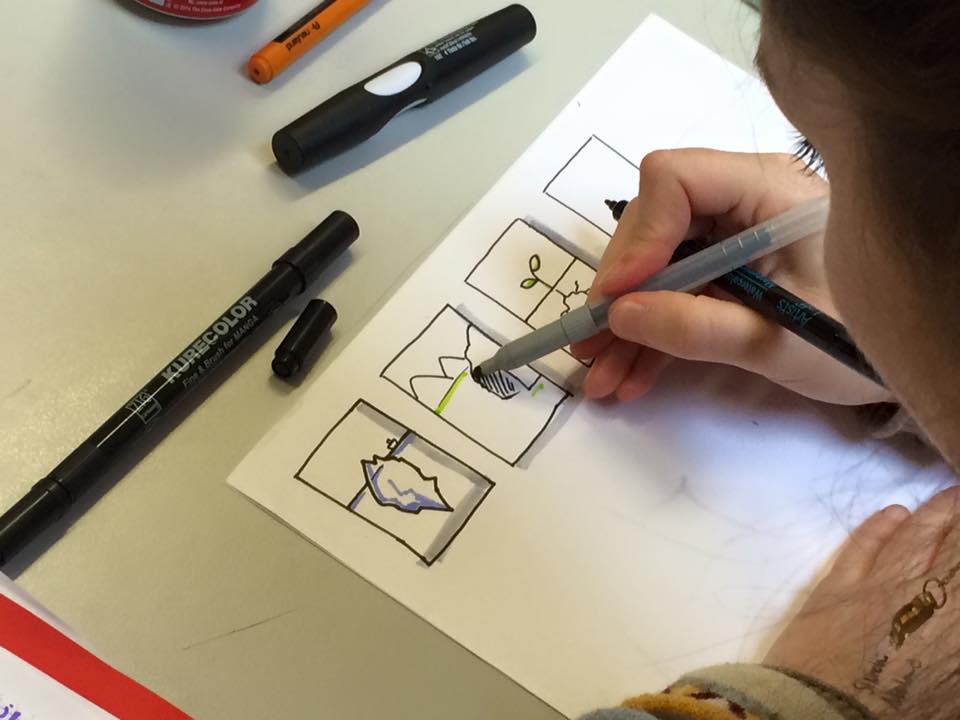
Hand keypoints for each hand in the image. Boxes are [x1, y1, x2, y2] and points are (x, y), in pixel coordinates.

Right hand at [571, 149, 889, 404]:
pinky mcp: (727, 269)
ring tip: (601, 378)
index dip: (637, 238)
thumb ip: (699, 327)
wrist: (911, 352)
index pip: (674, 180)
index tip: (616, 299)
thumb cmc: (860, 336)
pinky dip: (651, 333)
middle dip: (619, 293)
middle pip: (652, 226)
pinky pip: (674, 291)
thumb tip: (620, 316)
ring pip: (654, 266)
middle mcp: (741, 199)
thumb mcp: (779, 338)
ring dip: (625, 324)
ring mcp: (731, 235)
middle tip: (590, 346)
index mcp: (767, 190)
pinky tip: (631, 376)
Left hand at [765, 486, 959, 717]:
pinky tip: (894, 513)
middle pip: (955, 546)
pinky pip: (863, 545)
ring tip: (949, 498)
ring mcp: (880, 585)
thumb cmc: (901, 717)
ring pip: (914, 536)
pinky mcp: (837, 583)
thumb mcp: (950, 690)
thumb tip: (952, 616)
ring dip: (935, 513)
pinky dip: (880, 526)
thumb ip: (951, 647)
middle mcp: (928, 596)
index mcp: (957, 624)